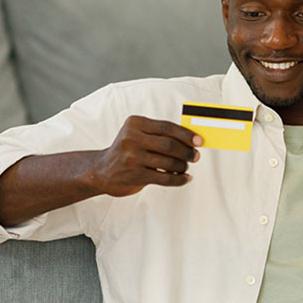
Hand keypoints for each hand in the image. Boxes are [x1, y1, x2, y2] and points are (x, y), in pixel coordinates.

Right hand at [88, 115, 202, 196]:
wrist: (102, 170)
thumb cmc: (127, 151)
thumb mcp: (138, 135)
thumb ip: (160, 134)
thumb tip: (192, 139)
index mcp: (135, 124)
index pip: (167, 127)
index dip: (186, 134)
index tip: (199, 141)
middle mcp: (131, 139)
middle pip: (169, 145)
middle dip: (187, 151)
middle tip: (195, 156)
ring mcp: (132, 158)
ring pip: (168, 162)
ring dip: (182, 166)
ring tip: (185, 167)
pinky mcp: (135, 175)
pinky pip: (164, 178)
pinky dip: (179, 179)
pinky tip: (185, 178)